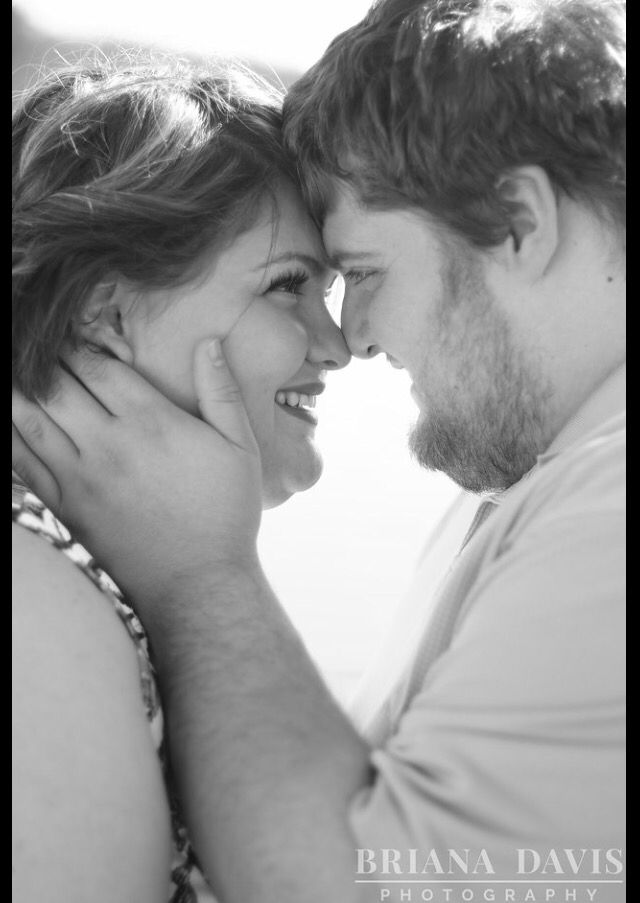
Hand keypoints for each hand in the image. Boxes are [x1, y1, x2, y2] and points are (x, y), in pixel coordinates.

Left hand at [12, 339, 262, 609]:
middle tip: (33, 342)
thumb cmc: (225, 514)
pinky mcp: (65, 508)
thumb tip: (207, 342)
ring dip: (16, 388)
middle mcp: (109, 443)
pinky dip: (10, 436)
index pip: (98, 365)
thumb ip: (222, 392)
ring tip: (12, 370)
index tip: (69, 330)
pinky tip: (8, 419)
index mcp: (152, 422)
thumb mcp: (241, 448)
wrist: (198, 585)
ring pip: (30, 418)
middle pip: (57, 384)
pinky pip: (23, 463)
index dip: (77, 342)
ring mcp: (81, 477)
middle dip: (41, 357)